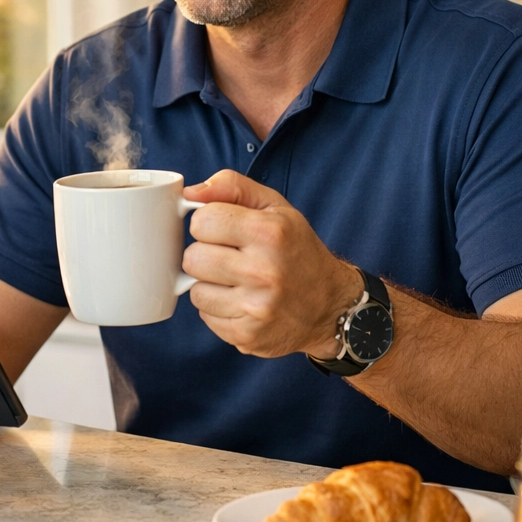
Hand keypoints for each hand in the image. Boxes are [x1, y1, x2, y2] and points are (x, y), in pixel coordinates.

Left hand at [183, 170, 361, 357]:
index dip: (208, 223)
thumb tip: (191, 192)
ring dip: (209, 284)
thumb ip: (232, 187)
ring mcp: (255, 307)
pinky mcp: (247, 335)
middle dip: (206, 254)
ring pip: (195, 290)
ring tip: (236, 280)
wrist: (330, 307)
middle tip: (230, 256)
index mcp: (270, 233)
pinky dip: (217, 307)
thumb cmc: (296, 250)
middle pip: (192, 258)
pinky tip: (240, 301)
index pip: (202, 221)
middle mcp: (264, 271)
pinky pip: (205, 316)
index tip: (224, 229)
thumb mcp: (274, 207)